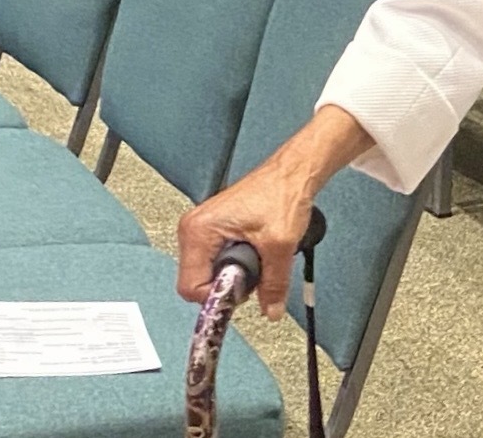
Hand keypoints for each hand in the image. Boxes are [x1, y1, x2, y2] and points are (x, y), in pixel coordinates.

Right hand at [177, 161, 314, 319]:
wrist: (292, 173)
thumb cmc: (282, 193)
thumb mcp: (280, 244)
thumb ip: (274, 283)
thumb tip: (270, 309)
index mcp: (199, 230)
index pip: (190, 288)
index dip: (217, 297)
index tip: (241, 293)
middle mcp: (194, 229)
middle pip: (198, 282)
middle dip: (227, 285)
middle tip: (255, 272)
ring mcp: (202, 229)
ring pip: (209, 273)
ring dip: (234, 274)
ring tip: (257, 257)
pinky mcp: (214, 230)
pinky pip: (217, 261)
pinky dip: (236, 264)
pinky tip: (254, 253)